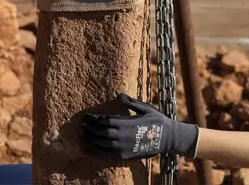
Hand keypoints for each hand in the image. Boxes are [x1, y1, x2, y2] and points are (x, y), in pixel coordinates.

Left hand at [80, 93, 197, 159]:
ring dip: (90, 140)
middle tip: (80, 126)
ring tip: (82, 136)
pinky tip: (91, 148)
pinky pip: (108, 154)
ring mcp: (123, 147)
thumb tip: (119, 94)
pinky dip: (97, 151)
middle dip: (89, 129)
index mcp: (126, 123)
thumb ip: (131, 103)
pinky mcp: (125, 155)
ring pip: (101, 144)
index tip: (86, 116)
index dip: (94, 119)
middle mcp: (122, 136)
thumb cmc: (157, 121)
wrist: (168, 138)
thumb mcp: (146, 108)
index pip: (104, 121)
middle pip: (100, 132)